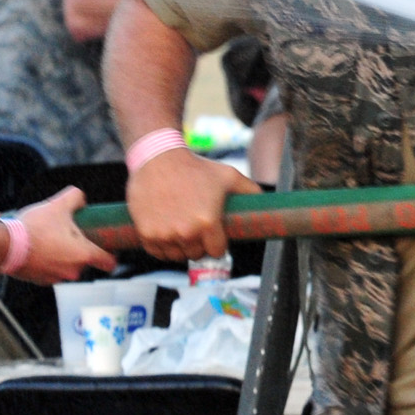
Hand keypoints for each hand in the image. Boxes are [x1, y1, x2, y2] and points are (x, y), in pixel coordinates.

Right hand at [12, 186, 116, 283]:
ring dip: (62, 255)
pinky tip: (38, 248)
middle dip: (79, 248)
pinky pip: (51, 270)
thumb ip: (76, 197)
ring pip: (67, 265)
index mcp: (84, 254)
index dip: (111, 254)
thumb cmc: (34, 227)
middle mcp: (73, 271)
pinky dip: (48, 261)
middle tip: (68, 233)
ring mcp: (57, 278)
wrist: (5, 245)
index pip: (109, 262)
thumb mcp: (58, 205)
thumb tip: (81, 199)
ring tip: (49, 239)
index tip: (108, 248)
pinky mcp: (41, 281)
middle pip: (85, 260)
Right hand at [128, 149, 261, 261]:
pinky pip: (156, 252)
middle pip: (196, 255)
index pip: (216, 252)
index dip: (217, 244)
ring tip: (180, 229)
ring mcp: (164, 234)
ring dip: (179, 247)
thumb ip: (250, 191)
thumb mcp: (228, 176)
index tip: (214, 236)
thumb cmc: (195, 167)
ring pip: (176, 256)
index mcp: (208, 223)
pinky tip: (165, 231)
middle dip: (199, 245)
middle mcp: (186, 232)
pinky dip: (161, 246)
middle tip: (196, 229)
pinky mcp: (146, 233)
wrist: (159, 158)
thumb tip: (268, 203)